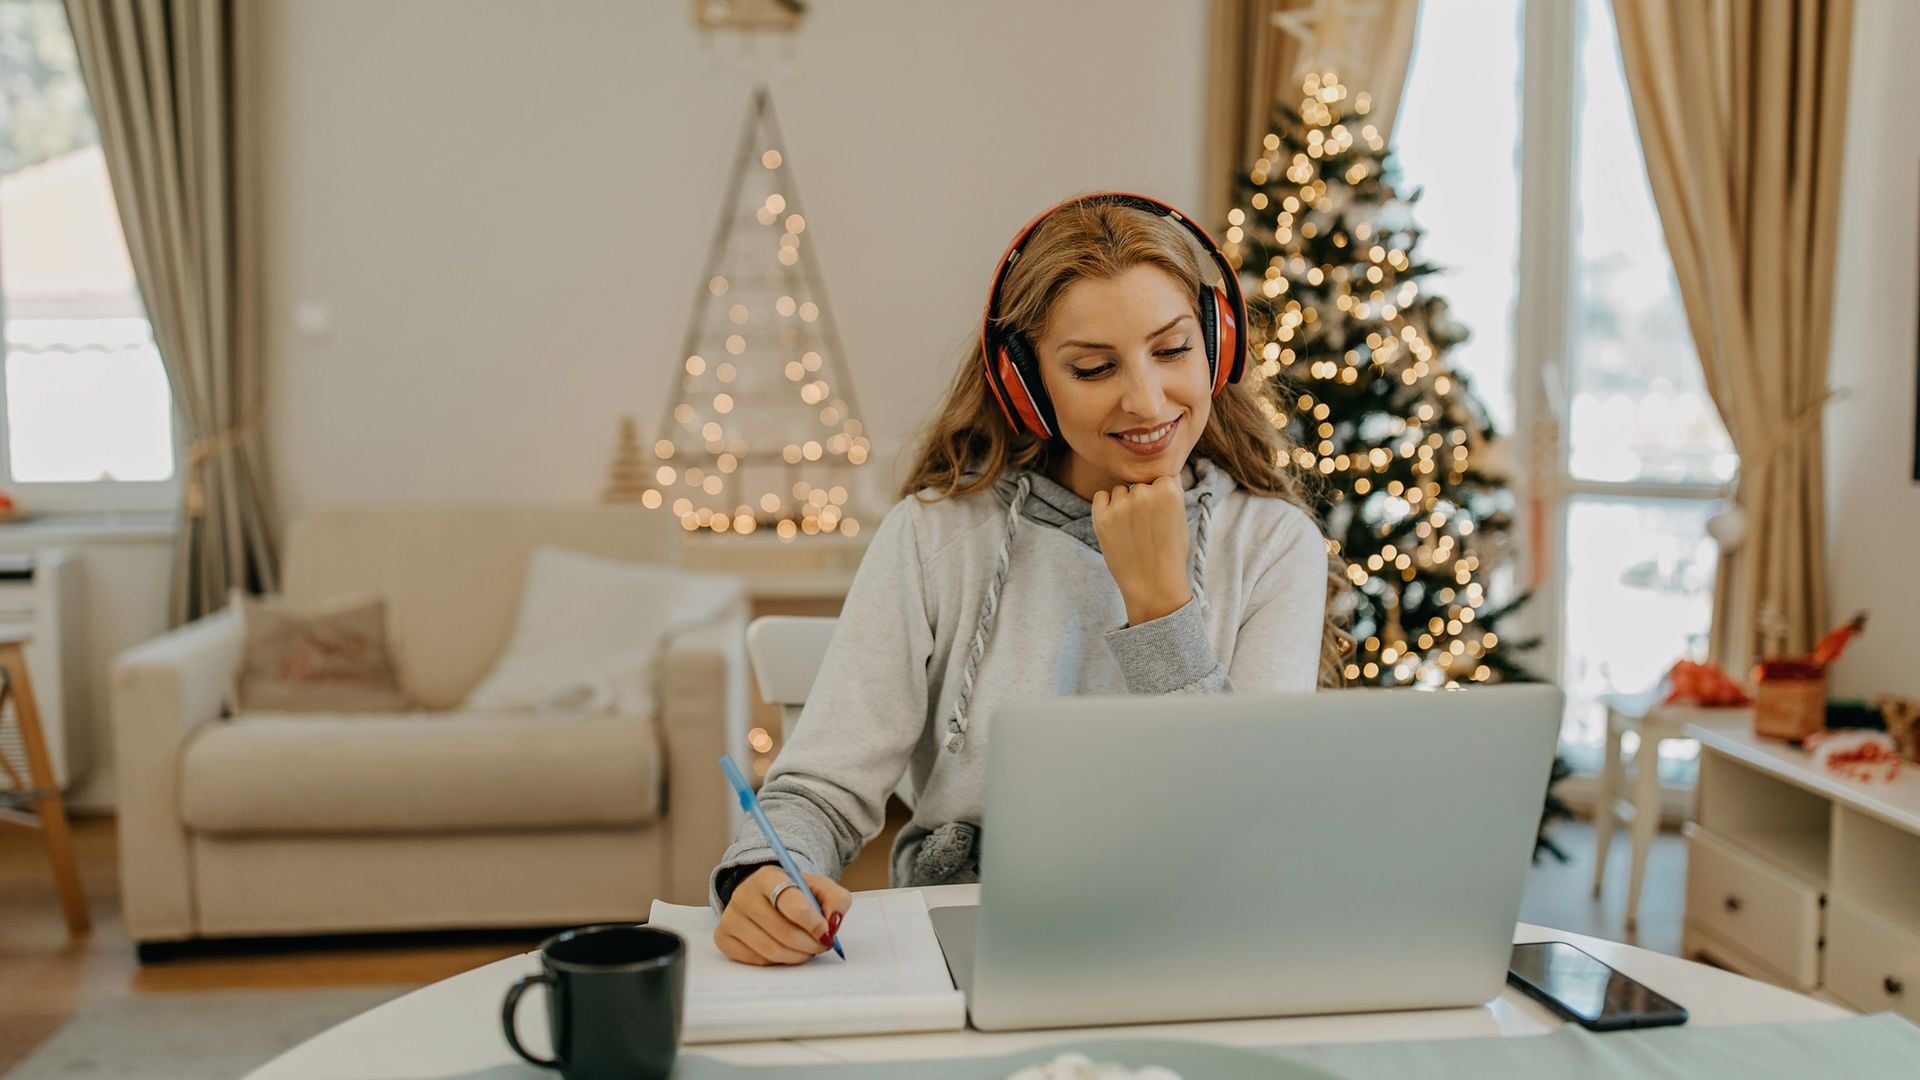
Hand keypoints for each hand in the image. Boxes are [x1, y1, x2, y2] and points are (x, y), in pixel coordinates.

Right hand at [714, 865, 850, 965]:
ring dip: (797, 956)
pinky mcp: (723, 937)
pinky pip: (757, 961)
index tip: (826, 932)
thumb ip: (837, 900)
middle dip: (810, 945)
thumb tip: (833, 923)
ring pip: (771, 951)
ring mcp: (730, 917)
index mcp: (768, 877)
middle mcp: (743, 894)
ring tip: (807, 949)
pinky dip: (778, 962)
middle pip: (784, 933)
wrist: (766, 895)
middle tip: (821, 945)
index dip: (814, 923)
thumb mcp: (820, 887)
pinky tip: (785, 950)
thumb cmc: (796, 892)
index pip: (793, 904)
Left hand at [1090, 476, 1190, 625]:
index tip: (1161, 513)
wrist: (1153, 585)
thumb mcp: (1180, 516)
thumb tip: (1154, 473)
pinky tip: (1117, 527)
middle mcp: (1144, 492)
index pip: (1160, 476)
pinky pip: (1100, 496)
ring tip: (1133, 531)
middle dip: (1142, 499)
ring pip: (1119, 490)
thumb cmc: (1170, 553)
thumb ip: (1168, 492)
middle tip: (1147, 527)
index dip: (1160, 494)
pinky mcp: (1101, 516)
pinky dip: (1106, 507)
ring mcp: (1121, 504)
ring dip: (1123, 504)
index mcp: (1169, 489)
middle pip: (1138, 483)